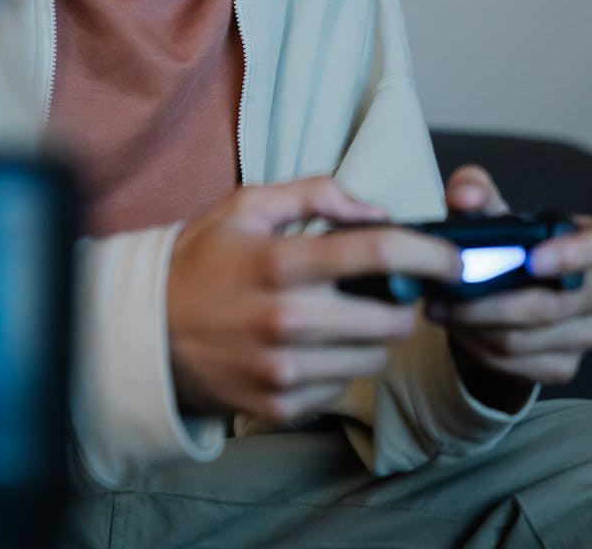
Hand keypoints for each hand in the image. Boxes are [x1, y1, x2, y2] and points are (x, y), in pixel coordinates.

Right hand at [167, 176, 461, 422]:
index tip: (453, 257)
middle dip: (404, 300)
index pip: (378, 255)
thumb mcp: (246, 206)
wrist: (147, 334)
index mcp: (281, 263)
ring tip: (344, 314)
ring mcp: (285, 371)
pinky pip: (343, 388)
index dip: (429, 253)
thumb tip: (376, 208)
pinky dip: (342, 365)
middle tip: (389, 288)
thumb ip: (315, 194)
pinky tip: (315, 345)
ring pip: (375, 358)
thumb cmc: (201, 261)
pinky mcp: (281, 406)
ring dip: (375, 334)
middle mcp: (287, 321)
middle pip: (392, 317)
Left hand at [430, 165, 591, 404]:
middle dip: (485, 304)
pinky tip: (456, 327)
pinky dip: (475, 346)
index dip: (569, 256)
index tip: (531, 260)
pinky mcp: (562, 366)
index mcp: (591, 245)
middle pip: (546, 307)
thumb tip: (464, 197)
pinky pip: (512, 364)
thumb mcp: (493, 209)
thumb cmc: (510, 240)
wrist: (519, 285)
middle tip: (441, 295)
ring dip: (473, 327)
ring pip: (522, 341)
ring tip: (439, 308)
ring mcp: (584, 335)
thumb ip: (475, 191)